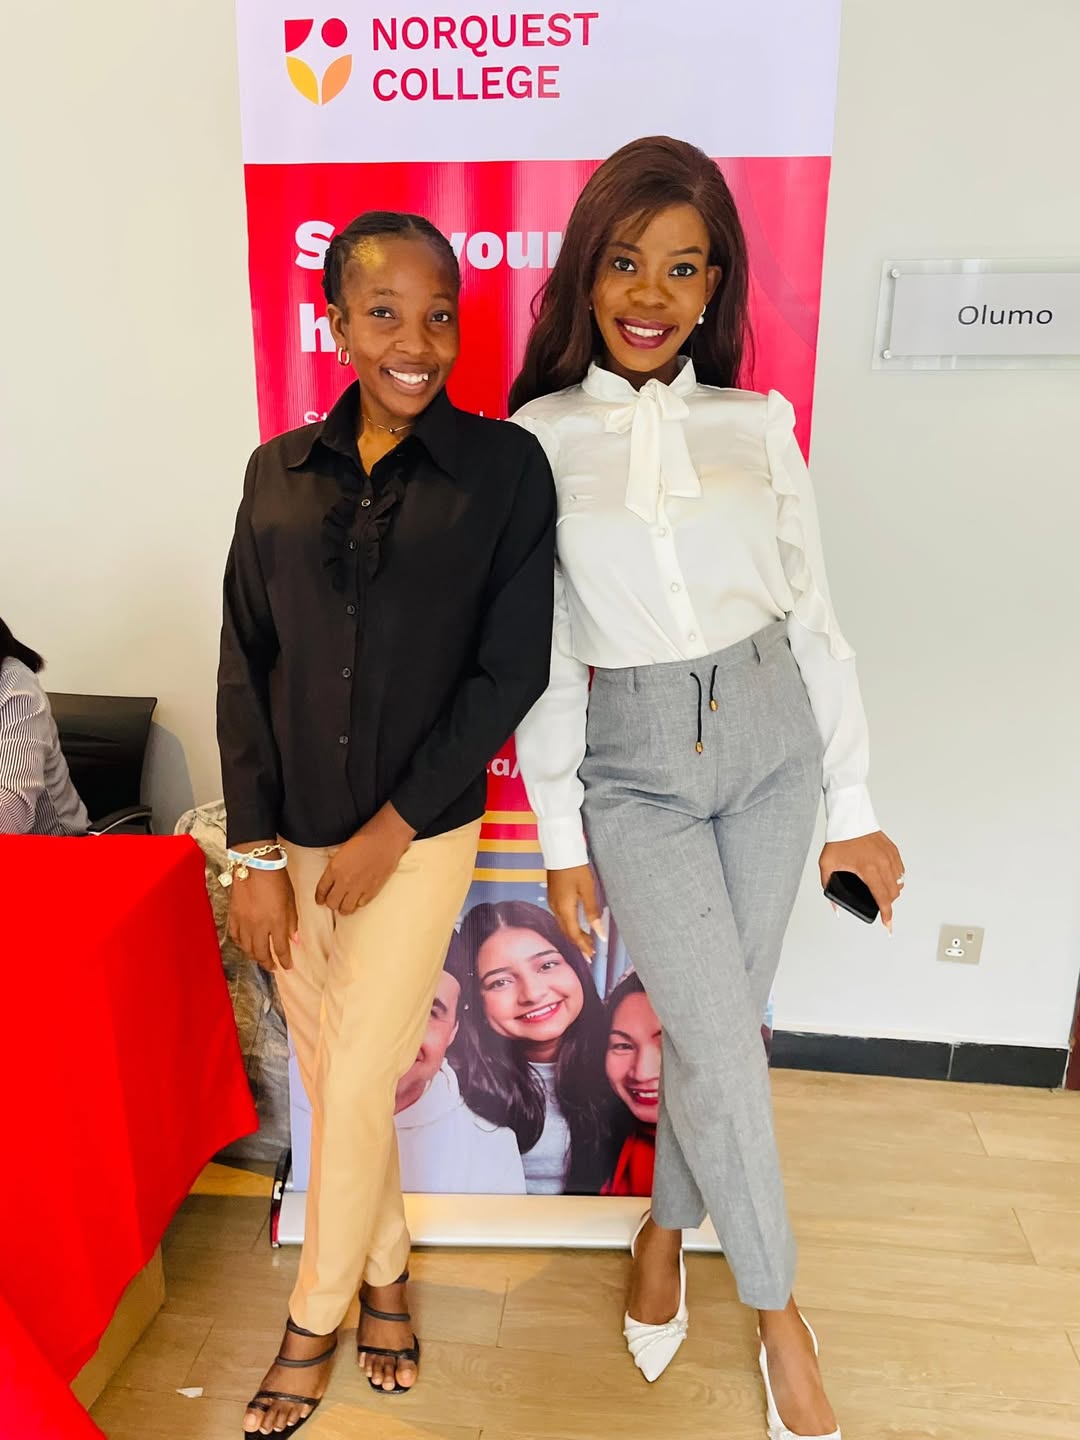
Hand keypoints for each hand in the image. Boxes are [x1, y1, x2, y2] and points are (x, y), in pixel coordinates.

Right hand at [227, 852, 298, 971]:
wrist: (255, 864)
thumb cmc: (277, 879)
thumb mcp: (291, 900)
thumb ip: (292, 922)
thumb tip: (295, 941)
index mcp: (276, 921)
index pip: (281, 949)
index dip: (285, 961)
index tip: (288, 967)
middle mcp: (259, 926)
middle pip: (261, 953)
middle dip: (268, 963)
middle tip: (274, 967)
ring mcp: (244, 922)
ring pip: (247, 948)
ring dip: (255, 956)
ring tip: (261, 958)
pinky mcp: (233, 916)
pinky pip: (236, 936)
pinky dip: (241, 944)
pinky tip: (246, 946)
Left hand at [316, 804, 415, 914]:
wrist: (387, 837)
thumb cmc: (366, 837)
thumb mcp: (343, 850)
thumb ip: (336, 866)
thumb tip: (334, 878)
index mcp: (334, 868)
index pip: (321, 890)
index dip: (319, 897)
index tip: (320, 900)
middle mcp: (344, 880)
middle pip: (332, 903)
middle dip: (331, 903)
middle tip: (334, 900)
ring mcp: (359, 887)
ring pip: (346, 908)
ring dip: (344, 907)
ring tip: (346, 903)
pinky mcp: (373, 890)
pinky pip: (361, 904)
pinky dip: (358, 903)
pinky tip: (358, 898)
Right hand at [547, 864, 603, 958]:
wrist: (560, 851)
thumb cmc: (576, 868)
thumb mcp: (588, 890)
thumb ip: (593, 913)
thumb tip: (600, 934)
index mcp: (564, 908)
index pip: (574, 934)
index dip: (583, 946)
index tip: (591, 956)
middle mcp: (555, 908)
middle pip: (567, 932)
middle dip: (578, 944)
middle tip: (590, 954)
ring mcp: (552, 902)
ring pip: (563, 926)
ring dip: (574, 936)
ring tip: (586, 942)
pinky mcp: (553, 897)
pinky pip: (560, 918)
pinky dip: (569, 926)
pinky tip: (576, 926)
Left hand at [819, 831, 904, 931]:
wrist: (849, 818)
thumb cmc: (838, 840)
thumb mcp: (827, 865)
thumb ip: (828, 886)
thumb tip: (834, 906)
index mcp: (868, 869)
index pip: (882, 898)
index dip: (886, 914)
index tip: (888, 924)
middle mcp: (882, 864)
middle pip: (893, 893)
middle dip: (888, 904)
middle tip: (879, 907)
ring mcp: (889, 856)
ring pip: (899, 882)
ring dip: (893, 891)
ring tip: (882, 894)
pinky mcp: (893, 850)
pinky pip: (900, 870)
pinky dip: (896, 878)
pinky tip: (887, 879)